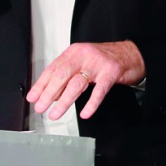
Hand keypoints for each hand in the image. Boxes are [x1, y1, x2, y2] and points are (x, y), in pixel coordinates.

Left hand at [27, 41, 145, 120]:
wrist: (132, 53)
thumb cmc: (106, 59)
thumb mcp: (84, 62)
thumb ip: (68, 76)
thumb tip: (53, 94)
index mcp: (74, 52)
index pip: (53, 69)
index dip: (41, 84)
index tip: (33, 97)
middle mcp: (84, 56)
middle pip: (62, 75)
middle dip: (48, 93)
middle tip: (41, 107)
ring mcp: (98, 64)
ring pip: (77, 83)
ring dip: (64, 101)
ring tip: (55, 113)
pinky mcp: (111, 72)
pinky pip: (99, 90)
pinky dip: (91, 103)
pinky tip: (85, 112)